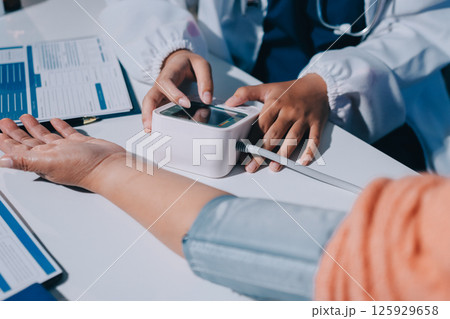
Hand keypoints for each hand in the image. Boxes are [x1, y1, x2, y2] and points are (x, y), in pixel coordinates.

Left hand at [0, 115, 124, 189]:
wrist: (109, 165)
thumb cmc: (84, 168)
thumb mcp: (49, 162)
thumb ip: (24, 161)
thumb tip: (1, 162)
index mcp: (41, 160)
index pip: (18, 151)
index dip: (6, 142)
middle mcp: (52, 155)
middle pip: (28, 143)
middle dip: (15, 132)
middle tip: (5, 122)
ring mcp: (65, 149)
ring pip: (45, 137)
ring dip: (33, 127)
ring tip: (24, 118)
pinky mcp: (79, 144)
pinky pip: (65, 133)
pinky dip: (58, 126)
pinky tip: (54, 121)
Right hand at [142, 50, 212, 131]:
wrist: (180, 61)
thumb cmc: (189, 64)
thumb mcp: (201, 65)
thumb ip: (205, 81)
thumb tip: (207, 99)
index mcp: (170, 73)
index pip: (166, 83)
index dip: (174, 94)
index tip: (186, 104)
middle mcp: (160, 85)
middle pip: (150, 98)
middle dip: (149, 112)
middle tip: (152, 126)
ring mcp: (159, 94)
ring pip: (149, 107)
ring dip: (149, 120)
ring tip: (152, 133)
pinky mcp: (161, 102)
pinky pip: (155, 111)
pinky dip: (154, 121)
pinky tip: (157, 131)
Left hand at [225, 74, 328, 172]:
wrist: (318, 84)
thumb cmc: (290, 89)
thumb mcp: (267, 88)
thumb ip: (246, 93)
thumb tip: (229, 103)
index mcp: (275, 103)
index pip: (260, 125)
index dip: (250, 140)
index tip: (242, 153)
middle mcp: (289, 112)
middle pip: (274, 135)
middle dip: (262, 152)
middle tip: (252, 166)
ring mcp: (303, 118)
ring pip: (292, 139)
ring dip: (283, 155)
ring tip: (274, 167)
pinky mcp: (316, 124)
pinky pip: (314, 139)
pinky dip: (309, 151)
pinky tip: (302, 162)